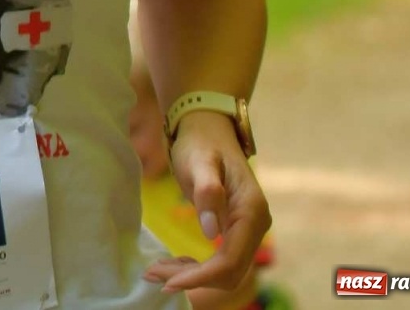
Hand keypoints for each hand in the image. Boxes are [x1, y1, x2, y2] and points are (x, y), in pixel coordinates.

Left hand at [145, 110, 270, 292]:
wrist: (208, 128)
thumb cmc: (201, 142)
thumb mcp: (198, 162)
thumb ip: (208, 193)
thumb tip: (212, 233)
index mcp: (252, 212)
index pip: (229, 260)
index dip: (200, 277)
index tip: (168, 282)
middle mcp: (256, 225)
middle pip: (228, 272)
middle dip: (192, 279)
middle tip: (152, 275)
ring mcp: (248, 229)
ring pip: (224, 270)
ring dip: (191, 276)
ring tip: (155, 271)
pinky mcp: (236, 230)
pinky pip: (220, 260)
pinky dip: (196, 268)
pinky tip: (173, 262)